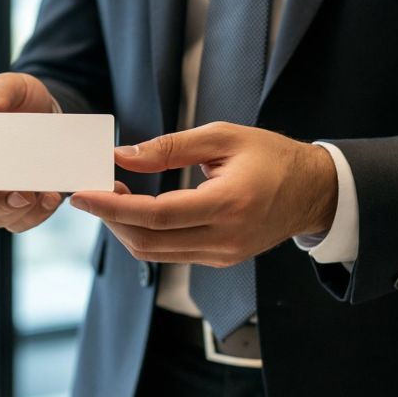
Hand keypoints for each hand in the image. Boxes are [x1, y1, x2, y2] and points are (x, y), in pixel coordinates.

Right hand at [0, 72, 63, 232]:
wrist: (48, 109)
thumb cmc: (21, 97)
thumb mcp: (11, 86)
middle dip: (1, 203)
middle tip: (22, 194)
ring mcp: (0, 194)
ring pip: (2, 217)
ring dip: (23, 210)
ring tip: (43, 195)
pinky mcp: (23, 203)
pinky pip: (24, 220)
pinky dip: (39, 213)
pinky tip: (51, 197)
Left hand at [68, 122, 337, 265]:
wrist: (314, 191)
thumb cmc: (271, 156)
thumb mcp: (222, 137)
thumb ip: (169, 147)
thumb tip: (122, 156)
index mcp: (228, 204)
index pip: (157, 215)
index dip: (114, 207)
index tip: (83, 194)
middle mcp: (225, 238)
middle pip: (149, 241)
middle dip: (112, 218)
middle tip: (94, 189)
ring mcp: (223, 254)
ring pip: (155, 253)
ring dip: (125, 227)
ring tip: (112, 195)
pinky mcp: (221, 259)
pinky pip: (172, 253)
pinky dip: (147, 233)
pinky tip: (138, 208)